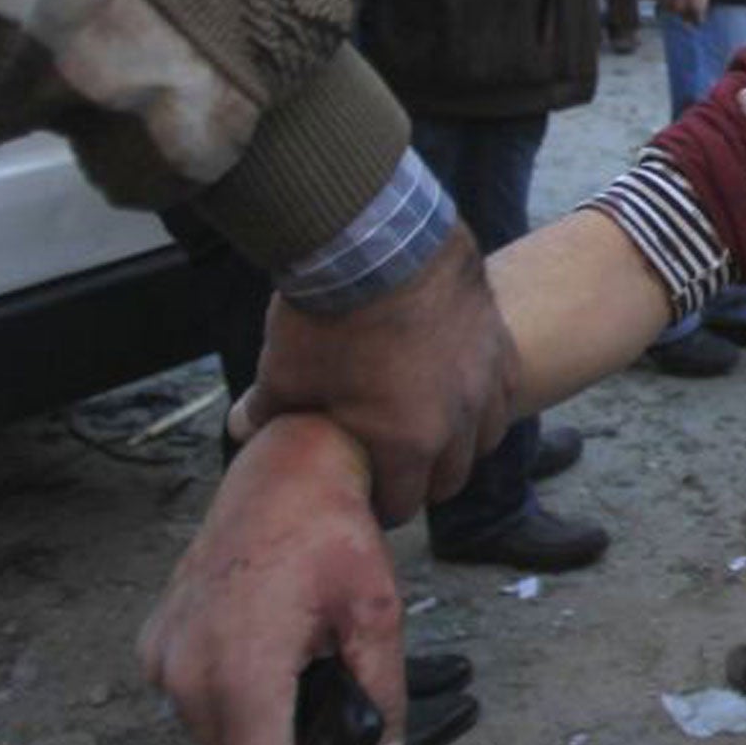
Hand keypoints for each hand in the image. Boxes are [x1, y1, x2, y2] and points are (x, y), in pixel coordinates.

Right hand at [139, 415, 406, 744]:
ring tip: (297, 691)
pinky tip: (264, 665)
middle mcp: (188, 669)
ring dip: (251, 740)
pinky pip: (188, 706)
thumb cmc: (331, 533)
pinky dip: (225, 706)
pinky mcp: (154, 642)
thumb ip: (382, 699)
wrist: (282, 469)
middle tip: (326, 739)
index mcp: (243, 665)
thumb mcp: (376, 614)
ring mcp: (164, 656)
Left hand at [233, 223, 517, 526]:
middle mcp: (457, 420)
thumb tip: (241, 430)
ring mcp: (485, 379)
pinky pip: (504, 389)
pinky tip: (461, 387)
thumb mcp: (285, 371)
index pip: (403, 503)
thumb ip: (268, 412)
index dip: (381, 504)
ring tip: (435, 430)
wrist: (376, 240)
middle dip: (423, 480)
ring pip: (485, 438)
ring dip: (461, 444)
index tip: (365, 494)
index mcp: (406, 443)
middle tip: (396, 466)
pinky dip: (484, 399)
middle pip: (451, 479)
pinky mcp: (499, 341)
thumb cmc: (328, 314)